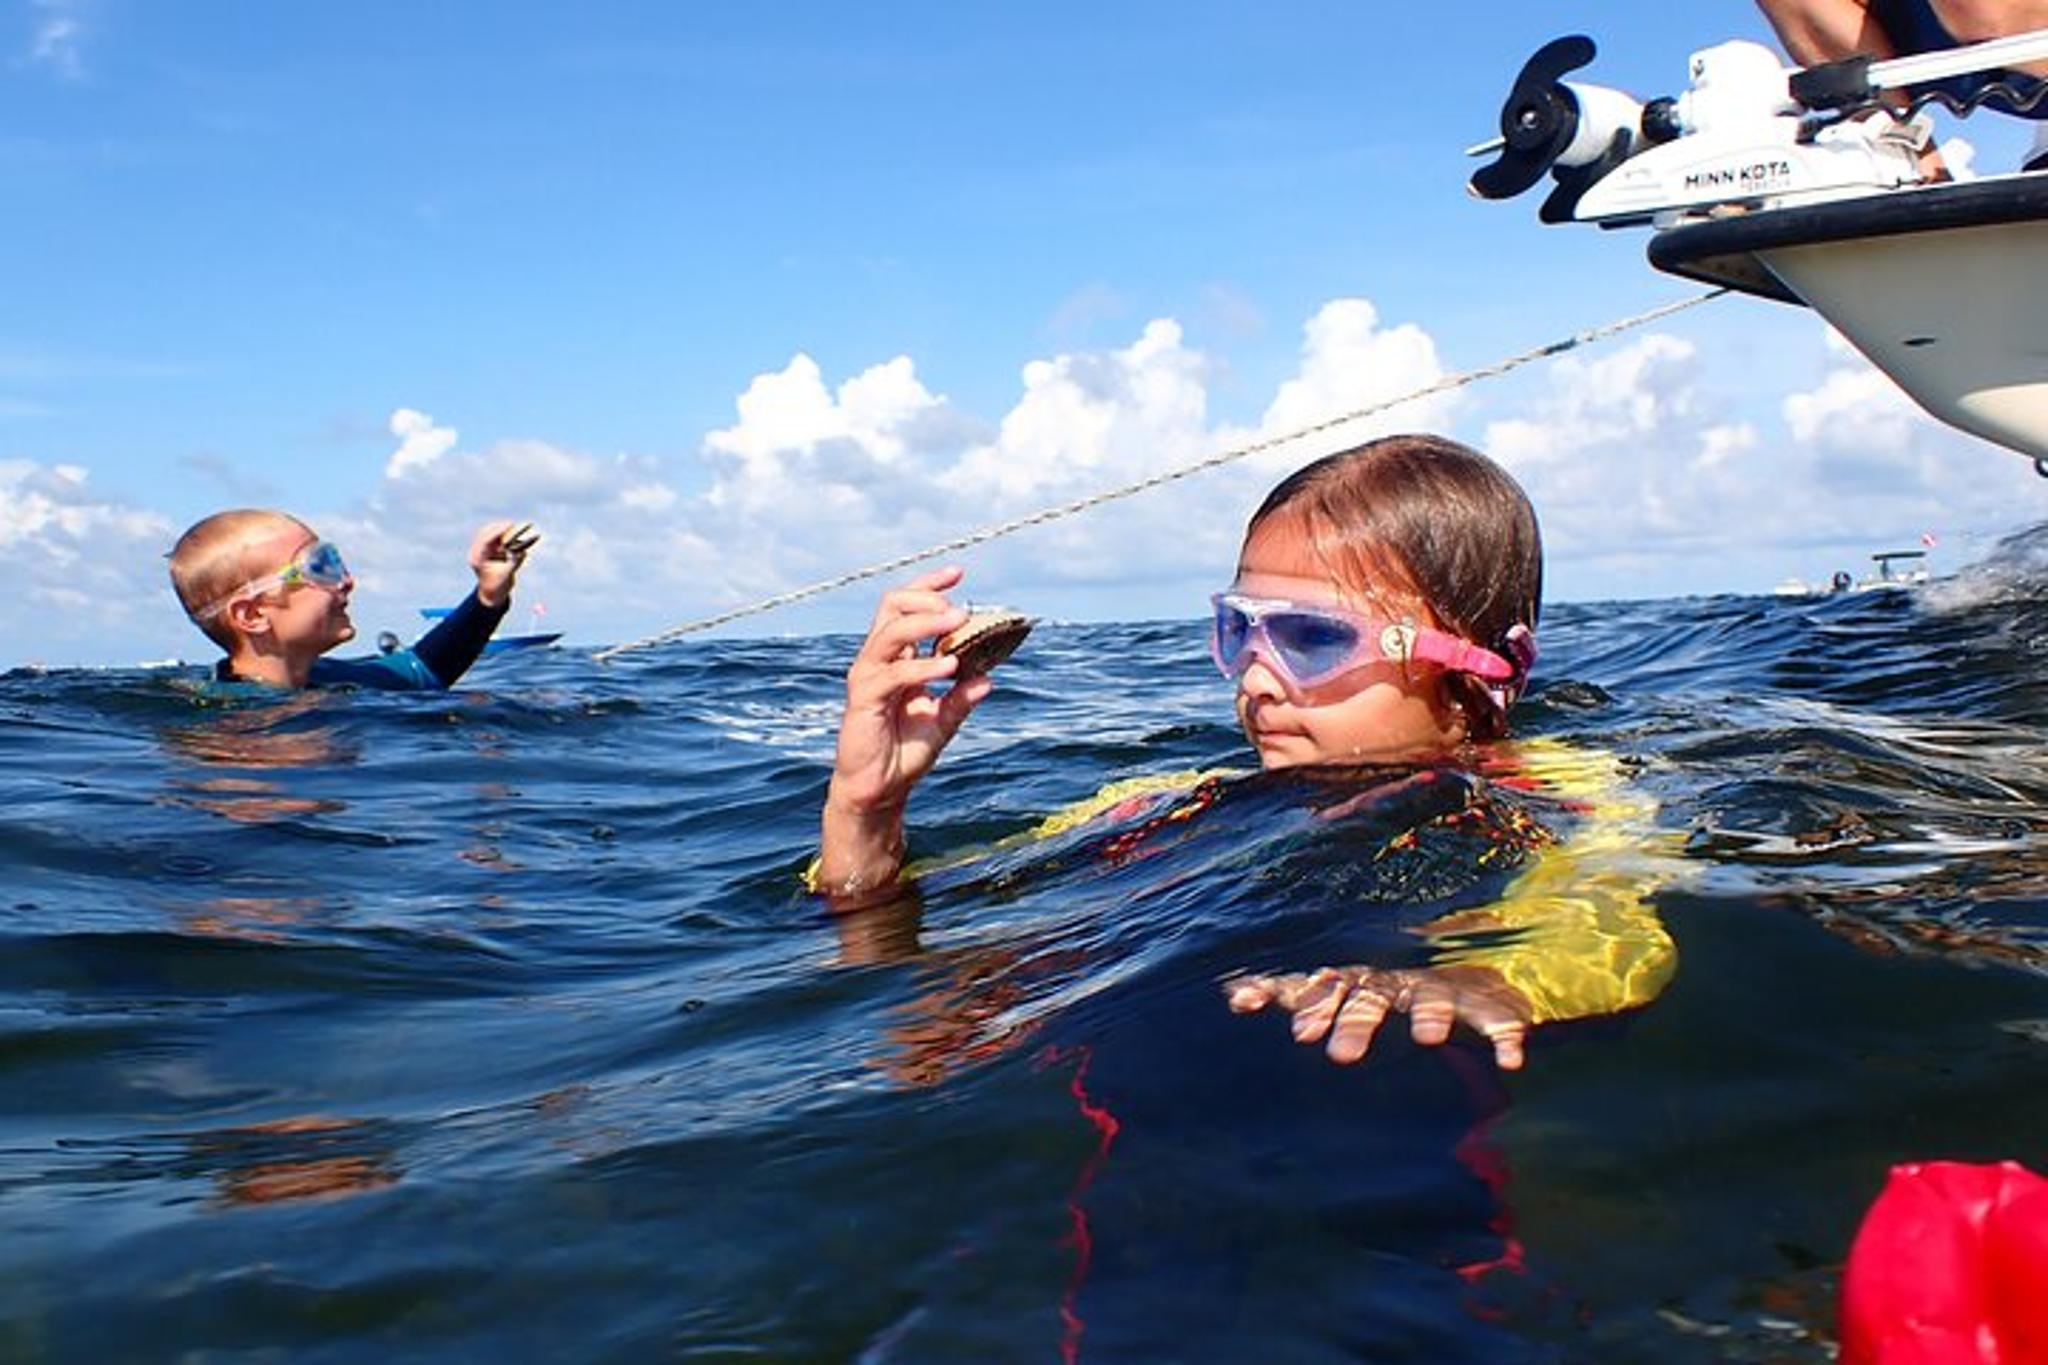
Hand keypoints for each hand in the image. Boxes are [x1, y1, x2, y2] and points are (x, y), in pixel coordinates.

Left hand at [469, 520, 535, 608]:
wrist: (491, 594)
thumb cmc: (498, 587)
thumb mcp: (507, 575)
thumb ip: (514, 563)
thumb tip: (523, 552)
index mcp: (478, 559)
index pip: (486, 540)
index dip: (498, 530)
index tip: (510, 524)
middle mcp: (477, 552)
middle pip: (486, 533)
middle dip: (499, 527)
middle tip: (512, 524)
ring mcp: (481, 550)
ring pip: (489, 533)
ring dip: (501, 530)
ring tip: (514, 528)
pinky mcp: (487, 550)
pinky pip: (494, 538)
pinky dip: (503, 535)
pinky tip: (512, 534)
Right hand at [817, 566, 991, 896]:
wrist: (879, 790)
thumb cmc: (904, 753)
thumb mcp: (943, 723)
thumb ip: (962, 699)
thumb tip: (989, 678)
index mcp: (896, 658)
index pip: (905, 607)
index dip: (929, 586)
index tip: (958, 573)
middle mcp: (878, 660)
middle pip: (893, 606)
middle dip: (927, 598)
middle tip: (962, 610)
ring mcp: (868, 676)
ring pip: (891, 631)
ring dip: (927, 623)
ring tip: (959, 623)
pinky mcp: (864, 698)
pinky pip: (893, 672)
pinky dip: (922, 665)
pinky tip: (949, 667)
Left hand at [1225, 964, 1532, 1069]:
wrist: (1464, 969)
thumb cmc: (1383, 990)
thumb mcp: (1336, 991)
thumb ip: (1289, 994)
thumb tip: (1231, 993)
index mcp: (1358, 981)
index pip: (1324, 986)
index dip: (1306, 1005)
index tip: (1288, 1029)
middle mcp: (1397, 981)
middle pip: (1372, 994)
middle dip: (1356, 1020)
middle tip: (1341, 1057)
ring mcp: (1443, 989)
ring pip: (1435, 997)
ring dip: (1432, 1014)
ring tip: (1427, 1039)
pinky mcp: (1490, 1005)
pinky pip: (1501, 1019)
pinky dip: (1507, 1036)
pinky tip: (1510, 1062)